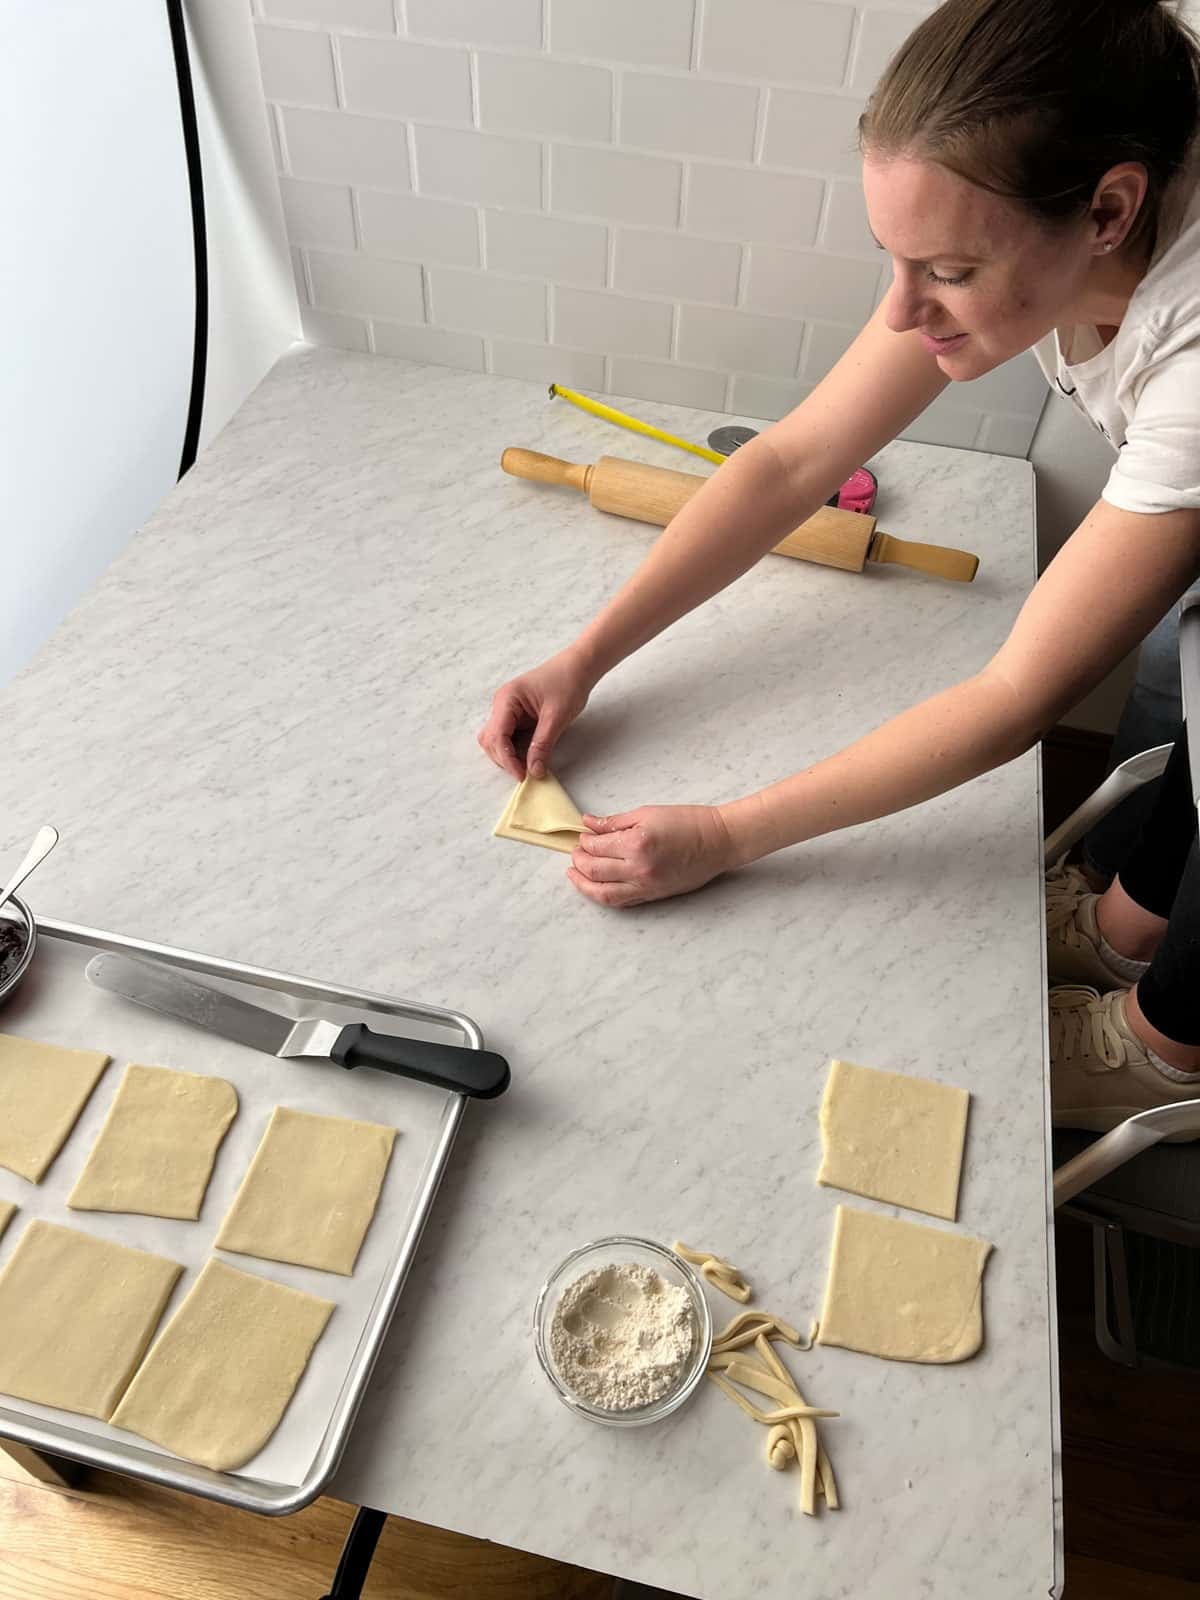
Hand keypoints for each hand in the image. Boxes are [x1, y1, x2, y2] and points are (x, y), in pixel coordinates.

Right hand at [478, 649, 593, 780]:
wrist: (578, 667)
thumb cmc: (568, 684)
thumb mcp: (557, 717)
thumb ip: (542, 744)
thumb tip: (533, 771)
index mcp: (507, 699)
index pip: (497, 736)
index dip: (507, 759)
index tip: (522, 776)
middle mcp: (501, 704)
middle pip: (490, 740)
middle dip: (504, 759)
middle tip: (525, 774)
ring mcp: (506, 710)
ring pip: (496, 740)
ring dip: (507, 756)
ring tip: (527, 766)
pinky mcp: (515, 715)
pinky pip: (507, 737)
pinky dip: (514, 750)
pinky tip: (528, 756)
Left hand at [567, 805, 736, 907]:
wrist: (719, 841)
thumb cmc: (688, 822)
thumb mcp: (648, 813)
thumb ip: (614, 822)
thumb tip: (589, 823)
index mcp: (637, 843)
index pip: (597, 846)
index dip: (585, 841)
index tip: (583, 836)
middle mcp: (639, 868)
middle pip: (594, 870)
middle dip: (579, 861)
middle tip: (576, 853)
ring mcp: (646, 885)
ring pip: (603, 892)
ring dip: (584, 884)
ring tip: (575, 873)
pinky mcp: (653, 895)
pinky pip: (621, 901)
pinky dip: (603, 895)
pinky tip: (595, 886)